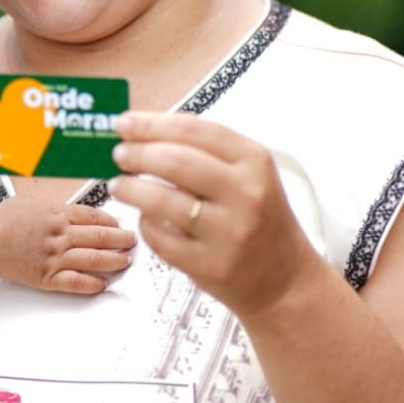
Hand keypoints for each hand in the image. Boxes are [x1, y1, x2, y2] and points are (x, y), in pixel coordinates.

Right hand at [0, 196, 134, 293]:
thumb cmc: (3, 220)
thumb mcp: (32, 201)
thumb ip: (55, 207)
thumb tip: (72, 211)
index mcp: (58, 214)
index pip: (94, 217)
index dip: (111, 221)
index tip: (119, 225)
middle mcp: (60, 235)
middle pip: (100, 237)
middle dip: (121, 239)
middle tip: (131, 241)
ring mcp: (55, 257)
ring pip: (93, 259)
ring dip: (113, 260)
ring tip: (125, 261)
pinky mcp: (48, 277)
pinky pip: (76, 282)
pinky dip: (92, 283)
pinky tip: (102, 283)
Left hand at [107, 111, 318, 317]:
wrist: (285, 279)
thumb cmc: (259, 219)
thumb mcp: (248, 176)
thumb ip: (205, 153)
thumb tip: (145, 134)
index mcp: (254, 161)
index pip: (194, 130)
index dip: (152, 124)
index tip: (124, 123)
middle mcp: (245, 194)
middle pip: (175, 162)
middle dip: (137, 154)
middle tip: (118, 154)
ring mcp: (228, 232)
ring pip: (162, 201)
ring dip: (130, 188)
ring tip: (118, 185)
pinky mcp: (209, 265)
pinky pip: (160, 238)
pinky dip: (145, 224)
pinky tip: (144, 217)